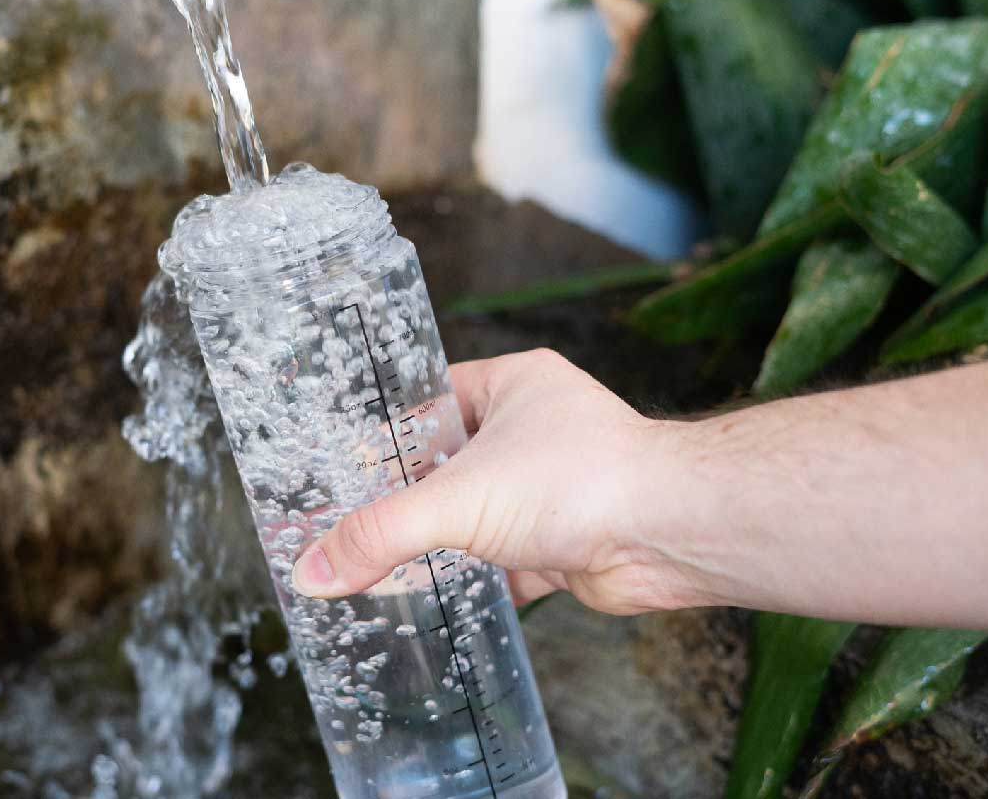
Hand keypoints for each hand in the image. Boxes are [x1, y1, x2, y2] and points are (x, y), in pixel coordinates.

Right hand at [291, 349, 707, 614]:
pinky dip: (474, 581)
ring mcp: (552, 487)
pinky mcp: (566, 541)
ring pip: (478, 515)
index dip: (384, 434)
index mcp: (512, 385)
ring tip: (379, 564)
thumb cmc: (586, 482)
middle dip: (407, 497)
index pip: (428, 400)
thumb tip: (315, 569)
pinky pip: (504, 560)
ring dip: (440, 542)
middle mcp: (535, 431)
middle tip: (349, 521)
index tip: (341, 466)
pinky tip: (434, 601)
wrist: (671, 536)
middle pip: (448, 464)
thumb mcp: (459, 501)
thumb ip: (382, 535)